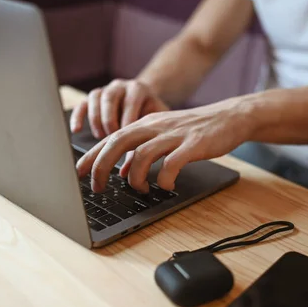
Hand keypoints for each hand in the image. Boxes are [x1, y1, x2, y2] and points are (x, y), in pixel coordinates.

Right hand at [70, 79, 169, 138]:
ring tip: (101, 136)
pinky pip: (82, 104)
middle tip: (112, 139)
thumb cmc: (150, 113)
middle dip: (109, 121)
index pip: (130, 103)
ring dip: (96, 120)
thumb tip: (129, 168)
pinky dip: (77, 117)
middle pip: (109, 98)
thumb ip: (147, 138)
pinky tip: (77, 130)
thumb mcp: (154, 121)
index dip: (126, 122)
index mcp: (137, 89)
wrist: (145, 99)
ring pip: (94, 98)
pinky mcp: (92, 97)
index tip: (127, 141)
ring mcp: (105, 89)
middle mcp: (120, 86)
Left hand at [75, 98, 253, 192]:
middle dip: (102, 166)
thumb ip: (141, 151)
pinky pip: (172, 163)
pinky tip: (167, 185)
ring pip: (142, 153)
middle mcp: (156, 126)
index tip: (77, 173)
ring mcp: (174, 134)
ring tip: (141, 189)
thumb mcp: (163, 136)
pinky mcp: (194, 144)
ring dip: (135, 176)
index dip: (91, 156)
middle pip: (119, 142)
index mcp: (146, 123)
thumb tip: (119, 172)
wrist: (229, 117)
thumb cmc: (194, 130)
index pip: (111, 137)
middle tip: (97, 187)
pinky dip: (165, 178)